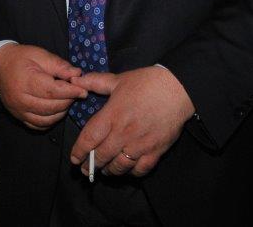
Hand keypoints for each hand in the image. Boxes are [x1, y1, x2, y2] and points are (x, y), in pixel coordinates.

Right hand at [0, 43, 85, 128]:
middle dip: (68, 100)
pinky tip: (56, 110)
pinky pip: (39, 126)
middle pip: (51, 107)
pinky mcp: (19, 118)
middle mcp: (21, 99)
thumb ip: (59, 65)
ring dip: (61, 111)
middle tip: (75, 92)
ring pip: (47, 119)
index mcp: (26, 81)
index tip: (83, 91)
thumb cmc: (20, 58)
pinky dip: (51, 120)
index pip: (53, 91)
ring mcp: (19, 111)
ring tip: (66, 99)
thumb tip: (77, 75)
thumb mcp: (40, 55)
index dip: (70, 92)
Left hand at [69, 66, 194, 177]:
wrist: (177, 88)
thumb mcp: (118, 80)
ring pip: (119, 166)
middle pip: (102, 156)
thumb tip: (75, 80)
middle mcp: (124, 133)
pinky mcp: (156, 150)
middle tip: (85, 169)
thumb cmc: (147, 82)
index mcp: (112, 115)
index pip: (89, 139)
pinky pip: (140, 169)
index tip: (74, 159)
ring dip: (109, 171)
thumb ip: (95, 82)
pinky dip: (131, 172)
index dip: (79, 151)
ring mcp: (140, 144)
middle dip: (91, 165)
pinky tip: (127, 169)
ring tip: (105, 170)